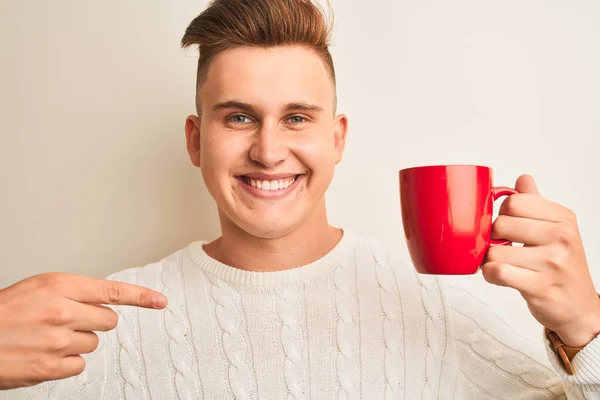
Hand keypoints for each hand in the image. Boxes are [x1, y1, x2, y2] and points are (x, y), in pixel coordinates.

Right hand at [0, 272, 167, 389]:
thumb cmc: (3, 313)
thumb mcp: (39, 288)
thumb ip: (73, 293)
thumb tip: (102, 301)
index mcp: (59, 286)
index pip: (113, 290)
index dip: (141, 297)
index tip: (160, 301)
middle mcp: (62, 311)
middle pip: (108, 320)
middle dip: (94, 321)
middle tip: (68, 322)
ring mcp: (58, 341)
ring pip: (93, 343)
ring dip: (77, 342)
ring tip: (48, 337)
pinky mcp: (51, 367)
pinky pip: (79, 365)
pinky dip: (67, 362)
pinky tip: (46, 354)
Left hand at [482, 174, 599, 347]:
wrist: (580, 308)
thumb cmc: (562, 268)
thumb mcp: (556, 230)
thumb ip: (536, 204)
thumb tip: (523, 179)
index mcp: (563, 218)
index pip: (514, 201)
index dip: (502, 214)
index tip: (508, 227)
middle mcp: (561, 237)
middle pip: (500, 224)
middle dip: (493, 238)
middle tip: (502, 248)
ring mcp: (552, 262)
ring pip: (494, 250)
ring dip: (489, 260)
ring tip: (502, 265)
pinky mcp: (540, 286)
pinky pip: (498, 272)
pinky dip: (489, 275)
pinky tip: (498, 276)